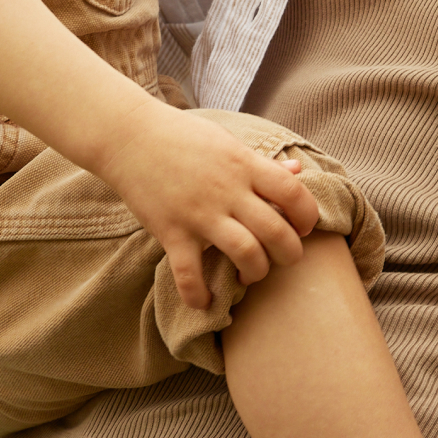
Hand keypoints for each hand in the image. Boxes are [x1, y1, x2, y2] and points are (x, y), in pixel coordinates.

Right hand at [101, 107, 322, 310]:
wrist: (129, 137)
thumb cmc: (182, 137)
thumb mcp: (228, 143)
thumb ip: (263, 163)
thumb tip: (297, 171)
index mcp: (245, 166)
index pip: (294, 194)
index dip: (308, 216)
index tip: (303, 227)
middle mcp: (227, 191)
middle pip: (276, 231)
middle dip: (290, 254)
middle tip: (284, 258)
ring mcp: (199, 214)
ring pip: (245, 253)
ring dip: (257, 271)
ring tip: (250, 274)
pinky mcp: (171, 232)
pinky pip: (189, 274)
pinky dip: (198, 294)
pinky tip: (204, 301)